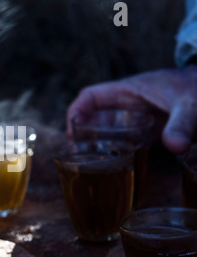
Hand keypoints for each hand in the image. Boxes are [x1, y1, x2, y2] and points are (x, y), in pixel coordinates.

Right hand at [66, 65, 196, 154]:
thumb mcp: (189, 103)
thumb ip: (182, 123)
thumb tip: (174, 146)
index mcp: (128, 90)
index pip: (91, 96)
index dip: (76, 111)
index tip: (72, 131)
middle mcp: (127, 105)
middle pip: (94, 117)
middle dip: (82, 134)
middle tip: (78, 156)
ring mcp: (136, 118)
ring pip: (107, 131)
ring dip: (97, 145)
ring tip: (90, 164)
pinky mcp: (147, 131)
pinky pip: (124, 141)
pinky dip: (116, 152)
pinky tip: (114, 166)